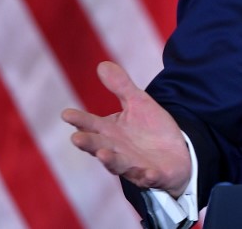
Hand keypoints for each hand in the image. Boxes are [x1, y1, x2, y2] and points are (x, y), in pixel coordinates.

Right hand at [61, 61, 191, 196]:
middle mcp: (117, 151)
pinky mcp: (153, 175)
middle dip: (88, 143)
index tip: (66, 113)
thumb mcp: (138, 103)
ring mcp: (133, 165)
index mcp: (110, 133)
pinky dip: (147, 176)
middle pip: (99, 146)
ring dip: (110, 160)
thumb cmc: (150, 129)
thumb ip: (121, 87)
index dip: (80, 120)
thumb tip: (102, 64)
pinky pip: (149, 177)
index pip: (91, 125)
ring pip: (119, 164)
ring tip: (102, 154)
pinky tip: (147, 173)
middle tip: (76, 137)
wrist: (175, 153)